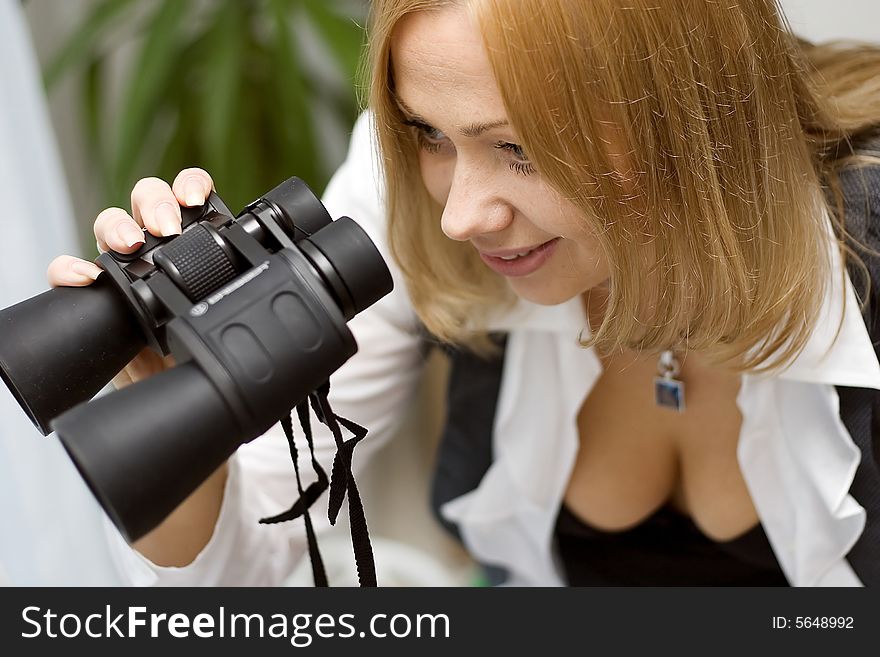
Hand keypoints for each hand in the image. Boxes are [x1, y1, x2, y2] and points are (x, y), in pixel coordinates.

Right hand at [46, 168, 214, 387]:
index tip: (195, 200)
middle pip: (146, 199)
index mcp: (190, 240)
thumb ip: (232, 295)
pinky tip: (85, 277)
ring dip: (116, 226)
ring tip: (131, 245)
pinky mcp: (94, 292)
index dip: (189, 185)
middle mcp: (155, 245)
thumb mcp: (221, 314)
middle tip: (166, 227)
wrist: (170, 384)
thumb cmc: (197, 344)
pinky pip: (67, 269)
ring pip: (109, 223)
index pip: (187, 194)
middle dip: (154, 202)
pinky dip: (70, 267)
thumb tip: (257, 290)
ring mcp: (122, 265)